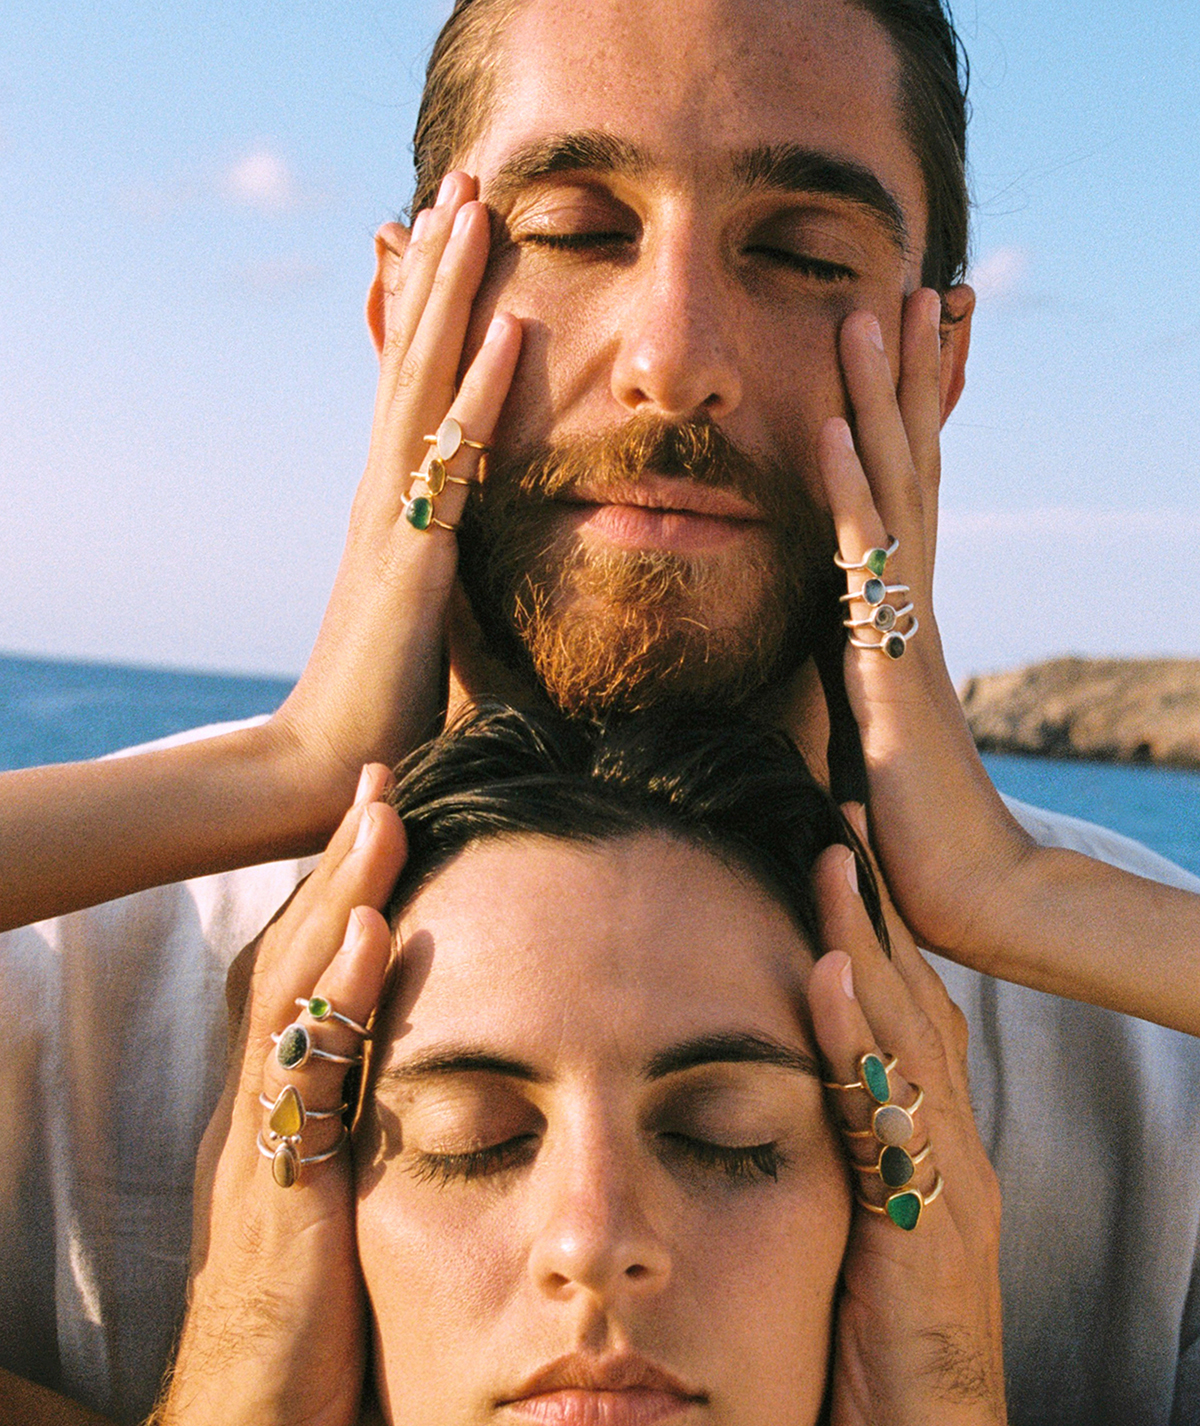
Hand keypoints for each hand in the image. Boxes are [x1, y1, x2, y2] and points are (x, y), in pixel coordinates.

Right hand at [136, 767, 405, 1425]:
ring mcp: (259, 1158)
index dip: (346, 900)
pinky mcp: (276, 1207)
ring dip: (341, 900)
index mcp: (283, 1121)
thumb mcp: (359, 1230)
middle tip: (384, 778)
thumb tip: (459, 1103)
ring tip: (382, 815)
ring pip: (292, 1000)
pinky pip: (303, 1085)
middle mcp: (258, 1120)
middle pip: (295, 965)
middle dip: (341, 869)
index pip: (309, 985)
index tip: (390, 818)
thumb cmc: (322, 1351)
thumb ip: (385, 1158)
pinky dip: (340, 1001)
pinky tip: (380, 936)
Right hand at [267, 173, 521, 830]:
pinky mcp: (413, 558)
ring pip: (424, 382)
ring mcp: (392, 517)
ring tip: (475, 206)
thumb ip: (443, 566)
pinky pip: (455, 458)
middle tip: (460, 177)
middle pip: (412, 358)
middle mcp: (384, 492)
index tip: (448, 235)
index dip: (425, 308)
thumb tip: (470, 550)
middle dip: (437, 267)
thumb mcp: (421, 611)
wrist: (326, 760)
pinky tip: (509, 327)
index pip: (408, 385)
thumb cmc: (381, 698)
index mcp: (392, 503)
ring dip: (453, 293)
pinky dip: (482, 391)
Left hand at [787, 840, 1068, 1425]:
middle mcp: (944, 1159)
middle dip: (867, 905)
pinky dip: (859, 1046)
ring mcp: (945, 1200)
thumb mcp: (824, 1251)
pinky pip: (892, 1128)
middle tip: (829, 805)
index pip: (889, 1017)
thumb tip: (728, 1104)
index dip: (857, 928)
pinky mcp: (927, 1250)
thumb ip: (804, 1171)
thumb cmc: (854, 1380)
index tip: (814, 842)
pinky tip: (824, 977)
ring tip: (827, 848)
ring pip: (906, 1044)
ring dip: (863, 942)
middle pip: (908, 1004)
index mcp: (916, 1157)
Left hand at [817, 287, 1035, 963]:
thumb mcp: (857, 735)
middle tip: (918, 282)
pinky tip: (840, 425)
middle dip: (910, 374)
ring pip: (895, 487)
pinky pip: (864, 560)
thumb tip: (809, 667)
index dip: (903, 415)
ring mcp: (904, 624)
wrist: (964, 888)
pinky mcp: (888, 662)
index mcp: (893, 614)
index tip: (902, 342)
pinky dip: (853, 488)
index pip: (901, 492)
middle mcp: (907, 602)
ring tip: (877, 308)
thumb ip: (839, 685)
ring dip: (881, 397)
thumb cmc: (906, 824)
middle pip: (911, 464)